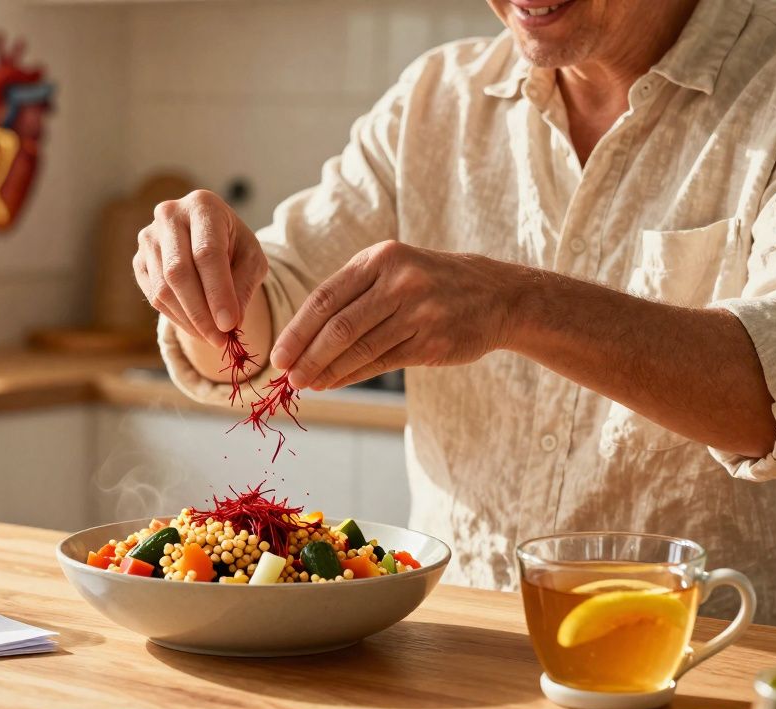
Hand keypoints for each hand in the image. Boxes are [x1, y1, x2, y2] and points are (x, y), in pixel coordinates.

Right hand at [134, 190, 268, 344]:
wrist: (208, 237)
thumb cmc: (234, 245)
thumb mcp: (252, 259)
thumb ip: (243, 286)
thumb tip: (228, 322)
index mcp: (203, 206)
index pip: (207, 253)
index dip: (217, 292)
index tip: (229, 324)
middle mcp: (169, 215)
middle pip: (178, 271)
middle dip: (201, 312)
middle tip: (220, 339)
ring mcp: (148, 238)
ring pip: (163, 289)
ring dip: (189, 320)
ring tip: (212, 337)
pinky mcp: (138, 260)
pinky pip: (153, 296)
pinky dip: (176, 318)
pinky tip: (196, 326)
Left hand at [270, 240, 522, 388]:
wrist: (498, 296)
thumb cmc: (432, 284)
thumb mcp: (394, 270)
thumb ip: (352, 295)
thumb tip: (303, 336)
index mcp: (382, 258)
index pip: (326, 297)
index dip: (297, 329)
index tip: (277, 353)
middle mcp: (399, 282)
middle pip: (338, 326)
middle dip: (306, 355)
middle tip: (285, 376)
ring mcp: (419, 312)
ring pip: (359, 348)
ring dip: (326, 371)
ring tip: (305, 384)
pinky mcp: (433, 342)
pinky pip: (382, 363)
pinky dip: (352, 375)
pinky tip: (334, 383)